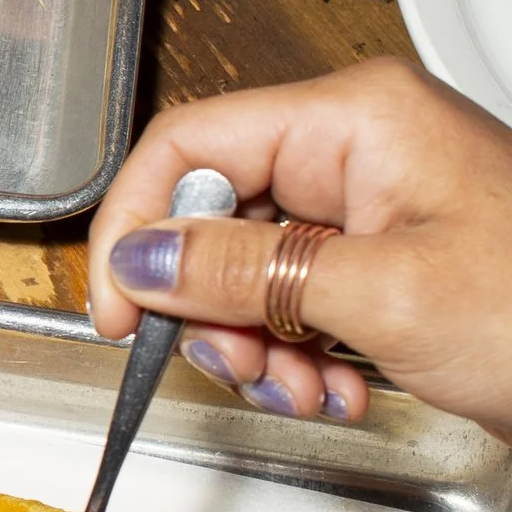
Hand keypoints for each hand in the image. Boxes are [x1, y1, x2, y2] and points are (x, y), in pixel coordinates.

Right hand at [88, 59, 511, 448]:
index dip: (135, 229)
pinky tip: (339, 393)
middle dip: (211, 307)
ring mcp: (379, 208)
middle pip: (215, 216)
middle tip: (238, 367)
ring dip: (257, 346)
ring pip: (251, 270)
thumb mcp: (380, 298)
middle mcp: (361, 149)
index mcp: (357, 117)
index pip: (192, 146)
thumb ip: (243, 274)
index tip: (116, 312)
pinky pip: (302, 302)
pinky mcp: (395, 264)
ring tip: (306, 394)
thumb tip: (139, 262)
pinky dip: (301, 357)